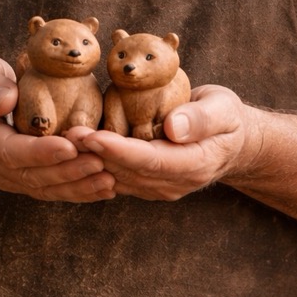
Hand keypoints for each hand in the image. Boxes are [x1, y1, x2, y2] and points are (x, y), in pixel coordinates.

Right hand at [0, 55, 115, 202]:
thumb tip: (6, 101)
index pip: (9, 150)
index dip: (39, 152)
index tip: (69, 147)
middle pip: (30, 175)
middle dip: (67, 171)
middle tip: (99, 163)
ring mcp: (6, 176)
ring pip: (43, 188)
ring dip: (76, 186)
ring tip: (107, 180)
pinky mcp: (22, 180)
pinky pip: (50, 190)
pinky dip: (77, 191)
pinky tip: (103, 189)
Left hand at [70, 84, 253, 200]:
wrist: (231, 140)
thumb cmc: (227, 118)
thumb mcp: (223, 109)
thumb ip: (201, 118)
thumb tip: (173, 127)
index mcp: (194, 165)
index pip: (150, 161)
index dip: (120, 151)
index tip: (93, 137)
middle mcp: (173, 183)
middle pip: (128, 171)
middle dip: (96, 154)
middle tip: (67, 134)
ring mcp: (159, 187)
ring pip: (118, 177)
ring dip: (91, 160)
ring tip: (64, 138)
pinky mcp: (146, 183)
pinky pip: (118, 175)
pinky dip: (97, 162)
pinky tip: (75, 148)